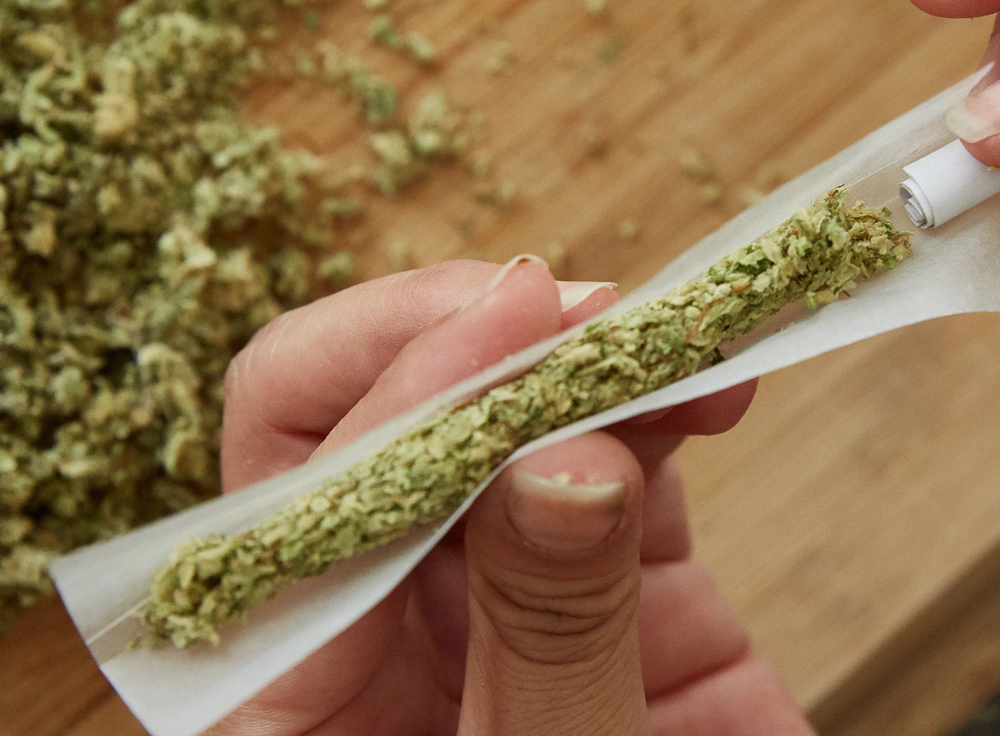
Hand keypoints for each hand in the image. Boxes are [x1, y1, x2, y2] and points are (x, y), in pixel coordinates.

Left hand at [209, 258, 811, 734]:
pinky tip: (713, 380)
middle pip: (369, 419)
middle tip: (578, 306)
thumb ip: (547, 636)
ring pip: (502, 420)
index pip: (300, 485)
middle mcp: (374, 626)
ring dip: (582, 354)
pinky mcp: (611, 598)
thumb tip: (557, 450)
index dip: (401, 388)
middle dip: (471, 341)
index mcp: (287, 692)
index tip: (519, 325)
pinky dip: (663, 404)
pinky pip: (617, 462)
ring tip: (675, 333)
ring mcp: (495, 601)